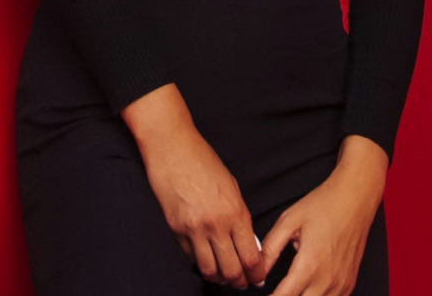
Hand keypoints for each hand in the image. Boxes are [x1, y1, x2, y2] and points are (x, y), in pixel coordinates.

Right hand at [122, 83, 265, 289]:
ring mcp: (194, 230)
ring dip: (219, 277)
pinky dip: (201, 262)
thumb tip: (246, 242)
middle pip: (231, 270)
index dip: (256, 273)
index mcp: (235, 212)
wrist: (173, 149)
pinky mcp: (177, 231)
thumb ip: (239, 215)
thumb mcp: (231, 186)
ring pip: (210, 270)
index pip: (250, 256)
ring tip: (224, 276)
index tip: (258, 277)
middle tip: (243, 283)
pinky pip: (191, 257)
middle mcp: (216, 225)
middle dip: (240, 282)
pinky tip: (206, 259)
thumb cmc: (204, 161)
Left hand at [258, 136, 387, 295]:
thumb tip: (259, 271)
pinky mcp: (349, 284)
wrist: (355, 198)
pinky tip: (309, 288)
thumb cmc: (323, 205)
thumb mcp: (290, 220)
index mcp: (310, 265)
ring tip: (291, 288)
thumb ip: (271, 248)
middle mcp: (327, 280)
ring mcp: (341, 284)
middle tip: (277, 292)